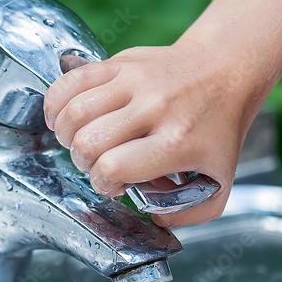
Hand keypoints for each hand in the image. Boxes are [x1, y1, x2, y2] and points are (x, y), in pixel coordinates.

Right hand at [43, 36, 255, 226]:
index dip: (103, 183)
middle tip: (98, 164)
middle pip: (88, 142)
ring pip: (75, 111)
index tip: (114, 184)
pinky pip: (73, 81)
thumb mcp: (221, 181)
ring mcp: (136, 81)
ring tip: (80, 142)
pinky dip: (56, 103)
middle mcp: (154, 107)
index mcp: (177, 141)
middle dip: (84, 163)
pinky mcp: (122, 63)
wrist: (225, 71)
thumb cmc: (217, 128)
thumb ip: (191, 213)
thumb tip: (154, 219)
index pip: (113, 167)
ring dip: (68, 136)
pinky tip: (63, 118)